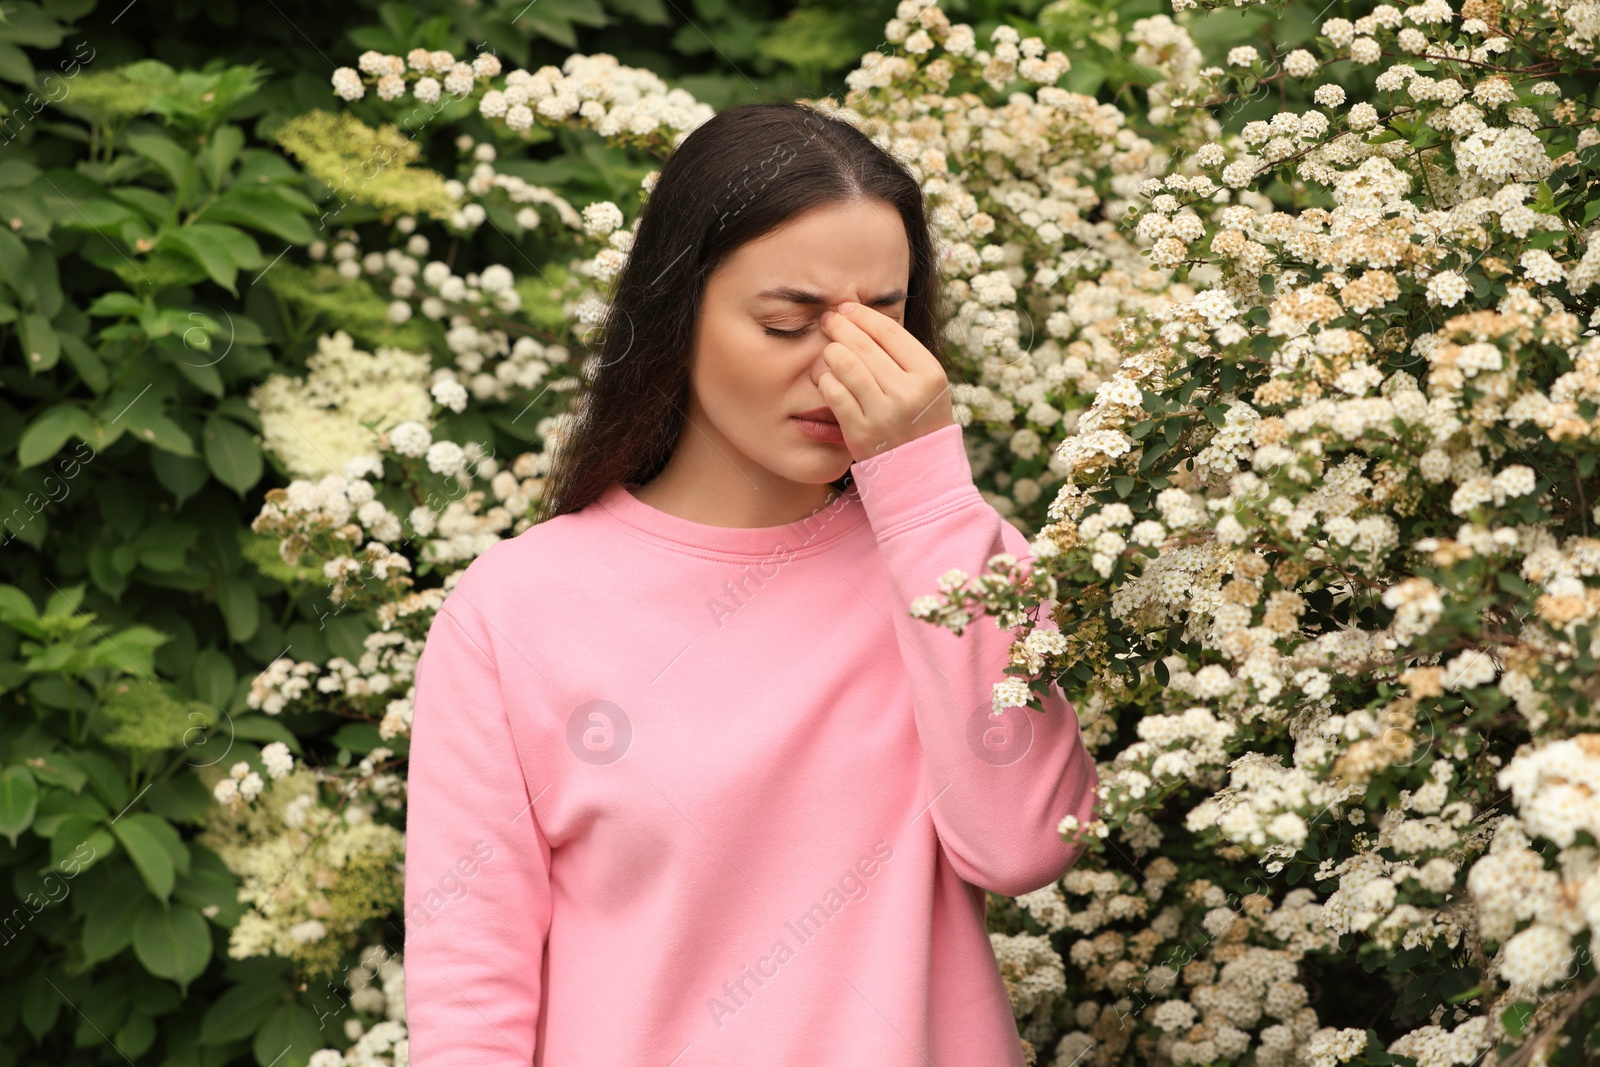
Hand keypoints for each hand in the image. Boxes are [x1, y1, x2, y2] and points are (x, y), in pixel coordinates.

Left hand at [815, 301, 954, 462]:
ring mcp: (885, 413)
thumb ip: (901, 353)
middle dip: (841, 327)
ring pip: (846, 366)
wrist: (919, 469)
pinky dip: (826, 381)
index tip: (846, 307)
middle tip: (827, 319)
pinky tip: (826, 378)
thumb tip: (860, 315)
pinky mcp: (862, 432)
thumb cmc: (918, 417)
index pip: (889, 332)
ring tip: (829, 350)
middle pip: (864, 346)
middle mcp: (908, 392)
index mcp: (929, 374)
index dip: (863, 315)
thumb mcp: (925, 383)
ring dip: (831, 352)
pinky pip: (834, 394)